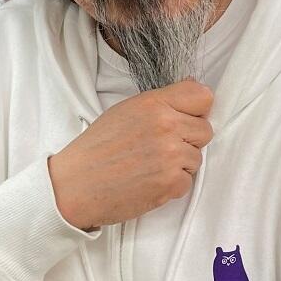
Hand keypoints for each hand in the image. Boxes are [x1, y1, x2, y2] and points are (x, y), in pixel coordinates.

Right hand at [48, 78, 213, 230]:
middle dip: (188, 141)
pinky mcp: (171, 182)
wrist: (75, 186)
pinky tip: (148, 182)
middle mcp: (165, 125)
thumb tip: (195, 94)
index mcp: (153, 103)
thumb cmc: (96, 150)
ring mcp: (170, 154)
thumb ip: (161, 102)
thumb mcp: (125, 111)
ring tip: (149, 166)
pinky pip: (188, 182)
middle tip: (159, 149)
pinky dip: (171, 186)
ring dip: (179, 165)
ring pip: (197, 158)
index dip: (196, 111)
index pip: (203, 96)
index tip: (185, 120)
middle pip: (205, 130)